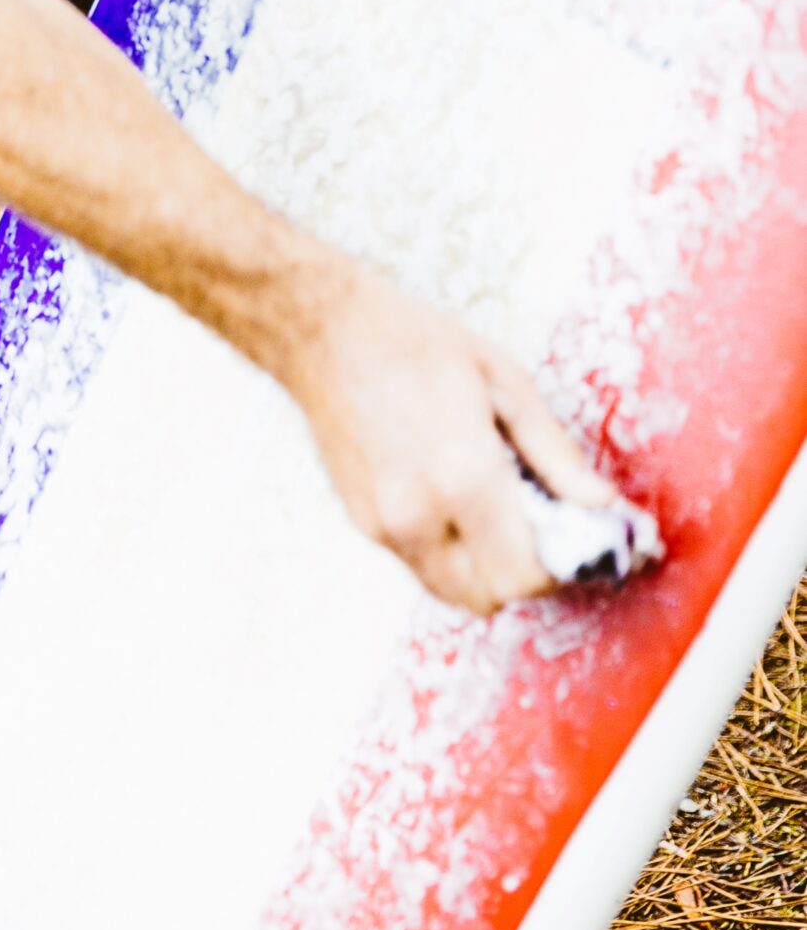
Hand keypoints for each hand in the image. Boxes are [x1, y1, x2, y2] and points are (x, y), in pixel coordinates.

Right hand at [274, 255, 618, 613]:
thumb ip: (557, 456)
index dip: (562, 564)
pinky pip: (422, 566)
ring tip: (498, 512)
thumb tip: (604, 506)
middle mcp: (418, 516)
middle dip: (525, 572)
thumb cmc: (418, 344)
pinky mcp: (363, 523)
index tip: (577, 534)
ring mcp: (383, 526)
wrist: (325, 332)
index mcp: (463, 477)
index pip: (526, 574)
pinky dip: (451, 553)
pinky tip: (455, 499)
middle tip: (541, 525)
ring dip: (486, 570)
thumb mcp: (504, 383)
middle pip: (490, 597)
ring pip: (453, 592)